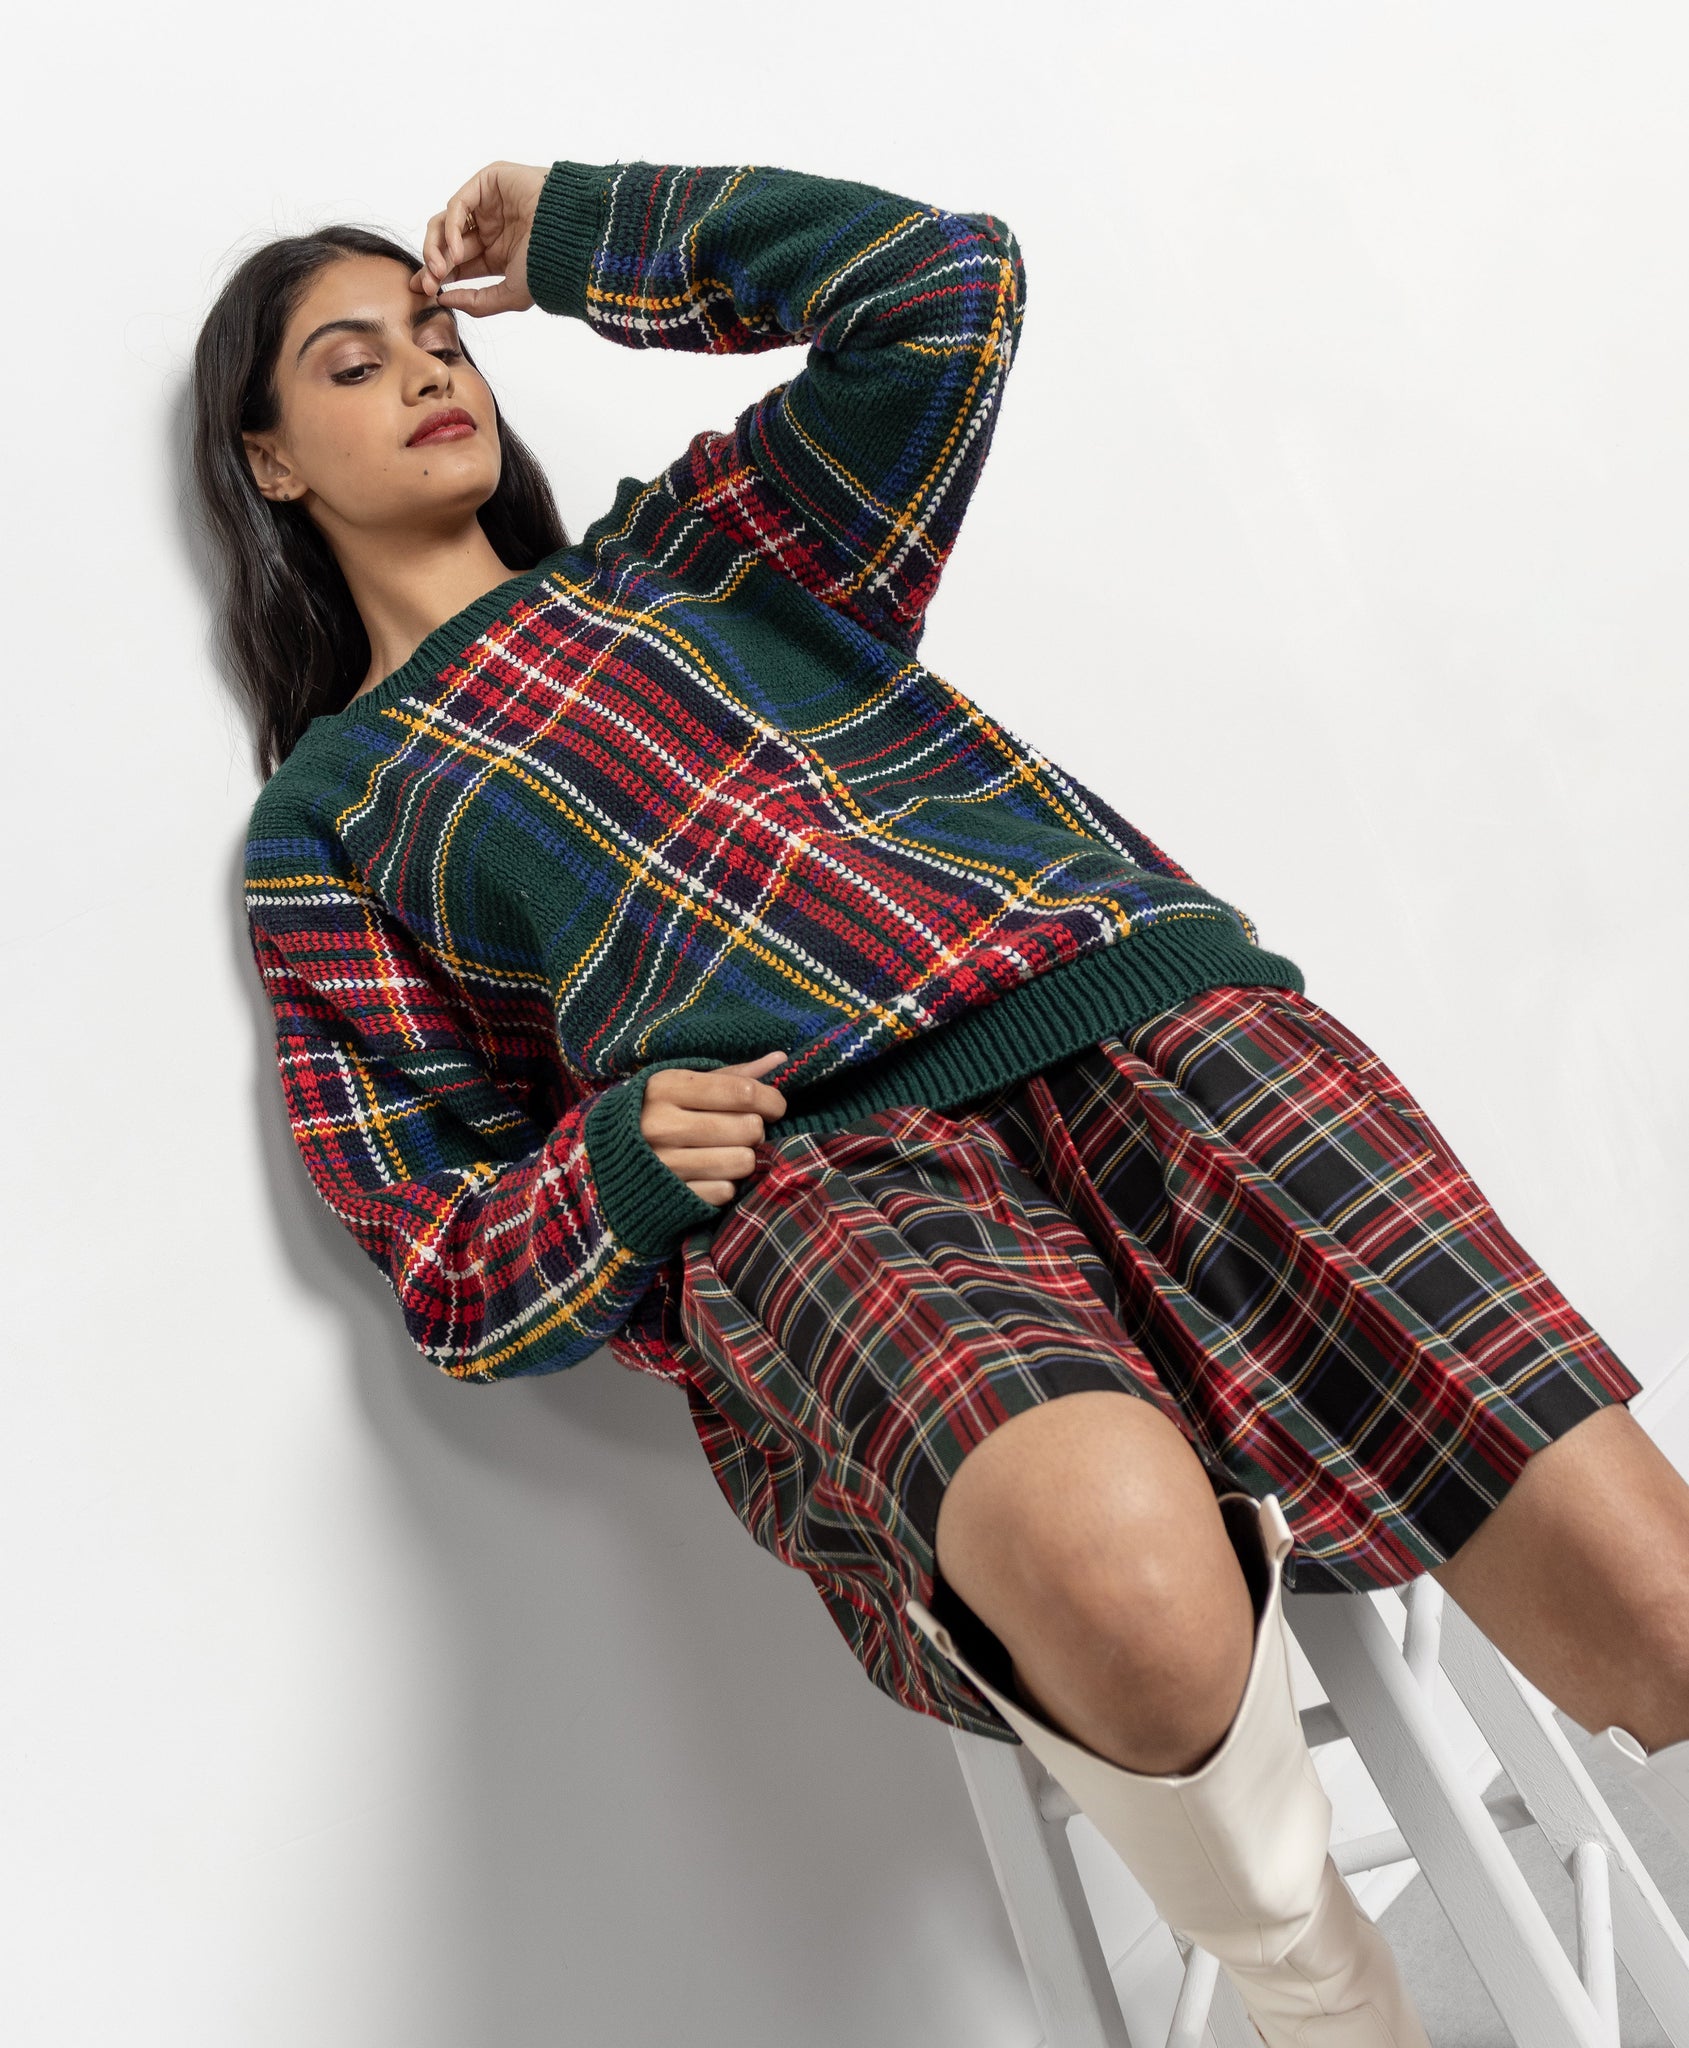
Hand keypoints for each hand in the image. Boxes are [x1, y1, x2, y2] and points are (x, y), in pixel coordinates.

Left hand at [412, 161, 549, 317]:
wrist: (571, 238)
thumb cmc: (549, 266)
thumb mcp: (511, 295)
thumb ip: (478, 302)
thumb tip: (444, 299)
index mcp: (496, 255)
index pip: (457, 264)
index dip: (437, 276)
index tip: (423, 290)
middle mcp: (490, 229)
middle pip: (446, 245)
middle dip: (433, 264)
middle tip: (427, 283)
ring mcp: (488, 205)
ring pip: (445, 223)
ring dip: (436, 247)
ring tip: (440, 269)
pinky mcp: (488, 183)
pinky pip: (458, 205)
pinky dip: (451, 228)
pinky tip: (455, 251)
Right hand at [640, 1053, 788, 1205]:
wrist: (603, 1158)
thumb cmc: (656, 1112)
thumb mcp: (684, 1084)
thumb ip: (732, 1074)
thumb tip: (780, 1059)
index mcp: (666, 1088)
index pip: (741, 1091)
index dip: (770, 1099)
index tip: (773, 1106)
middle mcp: (662, 1125)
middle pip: (748, 1127)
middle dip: (755, 1128)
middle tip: (742, 1129)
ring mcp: (665, 1164)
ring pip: (742, 1161)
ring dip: (744, 1157)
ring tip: (728, 1150)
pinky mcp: (672, 1197)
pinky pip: (726, 1191)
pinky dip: (726, 1183)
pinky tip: (710, 1173)